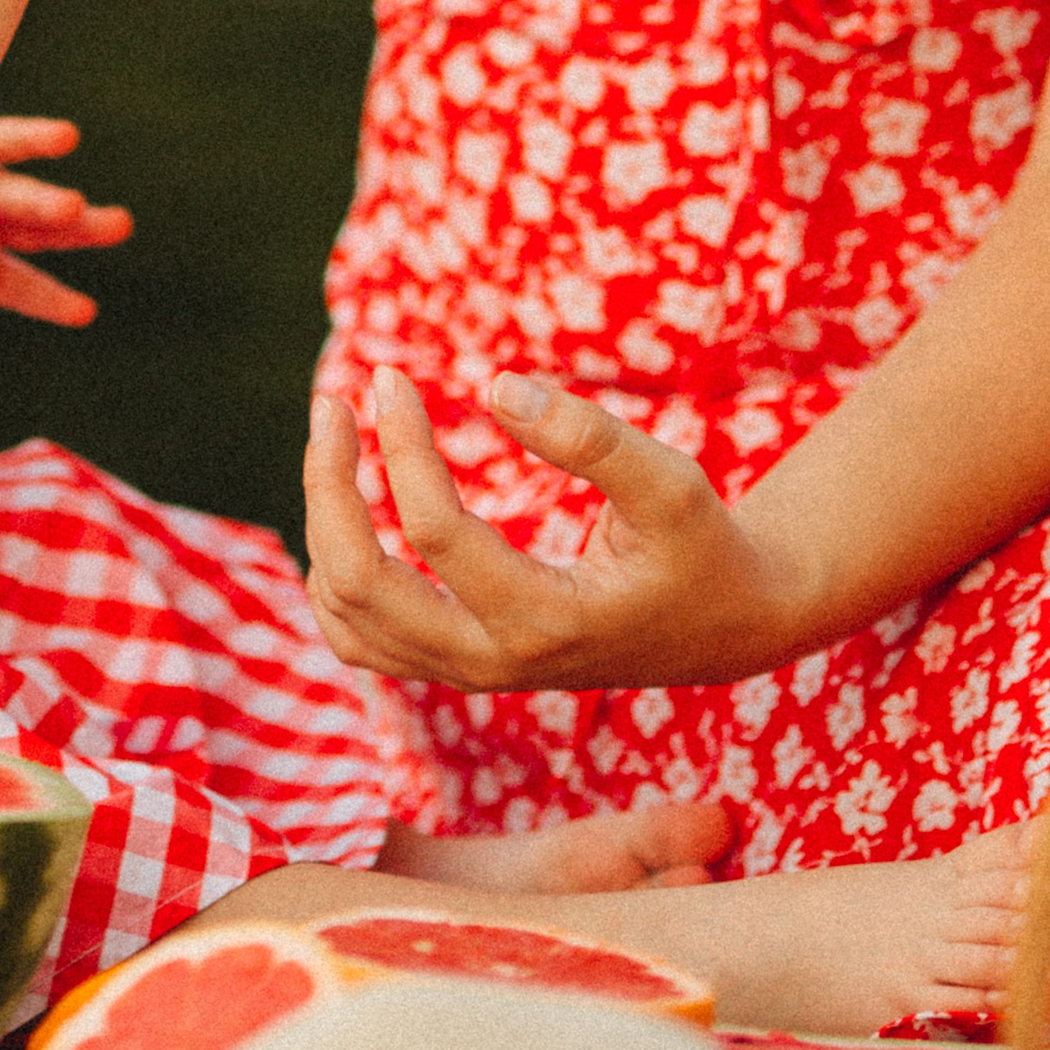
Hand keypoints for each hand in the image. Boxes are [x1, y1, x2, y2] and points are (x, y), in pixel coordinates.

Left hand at [0, 117, 126, 343]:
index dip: (26, 140)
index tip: (65, 138)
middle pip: (15, 195)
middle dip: (44, 203)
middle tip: (73, 208)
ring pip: (37, 230)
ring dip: (77, 231)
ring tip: (118, 224)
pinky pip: (23, 286)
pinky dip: (51, 300)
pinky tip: (83, 311)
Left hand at [302, 368, 808, 693]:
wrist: (724, 626)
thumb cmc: (699, 544)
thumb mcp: (670, 483)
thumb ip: (590, 437)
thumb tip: (493, 386)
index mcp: (546, 619)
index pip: (434, 532)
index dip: (402, 444)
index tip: (392, 376)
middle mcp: (495, 661)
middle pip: (361, 585)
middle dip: (329, 486)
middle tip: (332, 402)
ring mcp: (470, 672)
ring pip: (347, 617)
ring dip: (325, 524)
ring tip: (335, 439)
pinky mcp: (459, 666)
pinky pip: (361, 639)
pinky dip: (333, 577)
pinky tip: (347, 509)